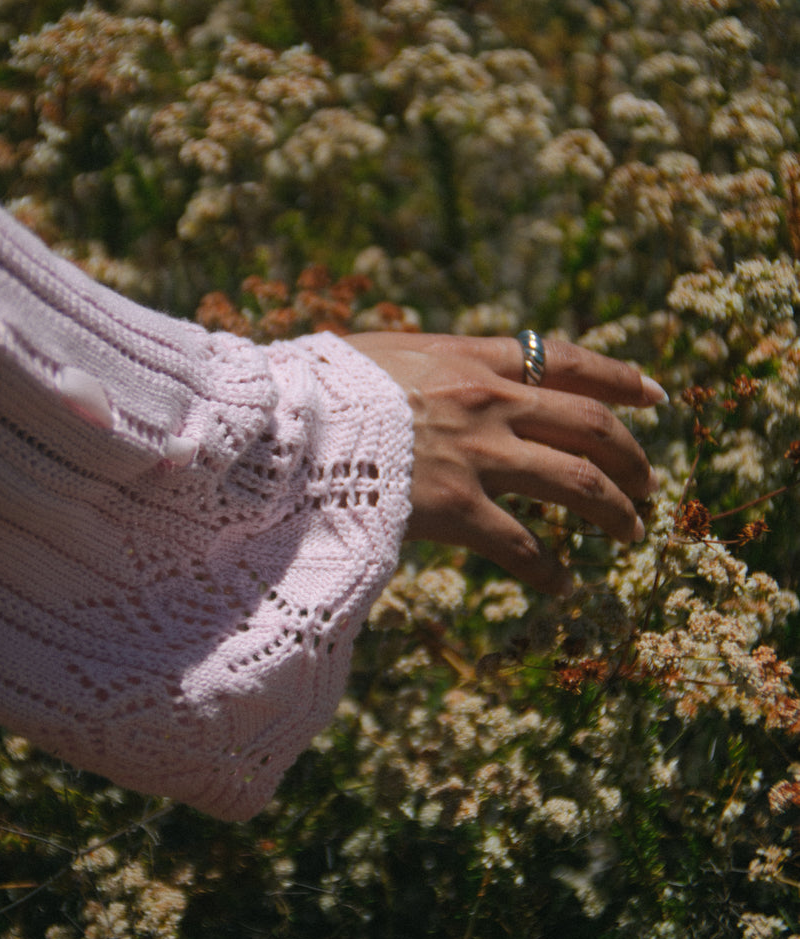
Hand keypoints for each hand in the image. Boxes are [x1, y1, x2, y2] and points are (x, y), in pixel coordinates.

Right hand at [346, 332, 664, 594]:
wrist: (284, 429)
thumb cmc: (318, 389)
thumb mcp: (378, 353)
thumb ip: (424, 363)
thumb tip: (434, 371)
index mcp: (471, 359)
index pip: (568, 360)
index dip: (620, 378)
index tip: (655, 395)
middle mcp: (489, 402)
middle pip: (592, 426)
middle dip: (632, 457)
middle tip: (648, 483)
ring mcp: (478, 456)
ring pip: (580, 484)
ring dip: (617, 511)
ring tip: (632, 533)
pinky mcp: (457, 509)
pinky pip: (524, 547)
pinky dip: (550, 569)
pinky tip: (562, 585)